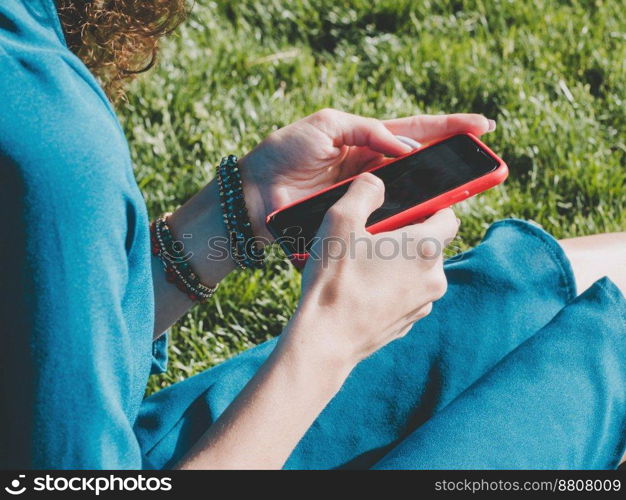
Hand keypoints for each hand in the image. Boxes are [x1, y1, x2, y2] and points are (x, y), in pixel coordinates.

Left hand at [240, 108, 493, 238]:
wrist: (254, 191)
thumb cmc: (285, 152)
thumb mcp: (327, 126)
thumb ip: (367, 130)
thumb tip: (406, 146)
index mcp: (367, 141)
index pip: (416, 132)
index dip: (448, 128)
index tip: (481, 127)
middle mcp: (373, 171)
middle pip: (423, 165)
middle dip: (454, 162)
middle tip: (486, 162)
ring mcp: (367, 199)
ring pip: (412, 196)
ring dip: (440, 195)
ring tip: (470, 190)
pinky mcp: (356, 223)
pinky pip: (389, 223)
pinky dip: (411, 222)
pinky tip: (432, 221)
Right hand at [281, 174, 458, 366]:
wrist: (325, 339)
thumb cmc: (334, 279)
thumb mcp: (341, 221)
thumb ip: (363, 191)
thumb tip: (376, 182)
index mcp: (425, 247)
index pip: (449, 216)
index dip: (432, 207)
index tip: (409, 206)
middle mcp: (434, 277)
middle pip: (430, 244)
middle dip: (407, 234)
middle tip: (373, 234)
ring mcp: (423, 303)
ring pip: (418, 270)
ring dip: (398, 261)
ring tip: (362, 262)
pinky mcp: (408, 322)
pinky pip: (406, 293)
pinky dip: (391, 286)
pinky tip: (361, 287)